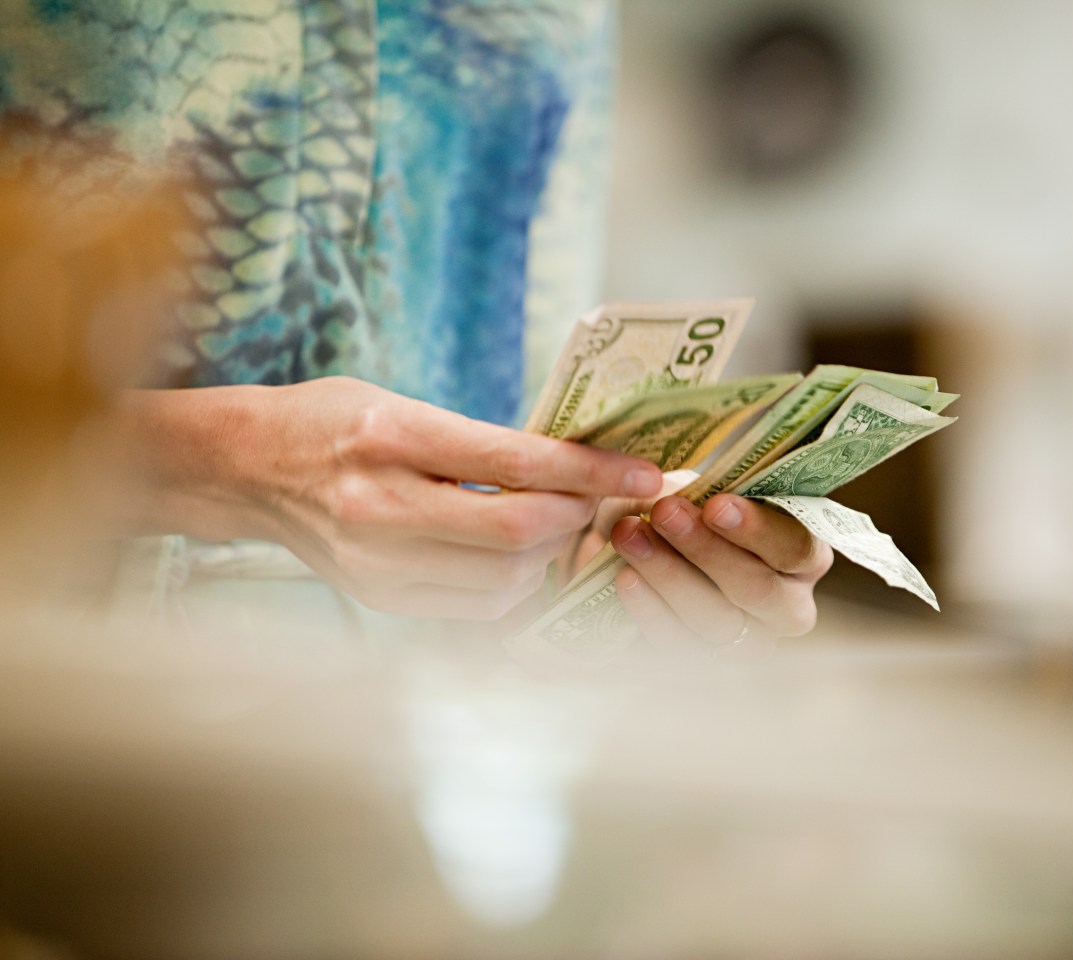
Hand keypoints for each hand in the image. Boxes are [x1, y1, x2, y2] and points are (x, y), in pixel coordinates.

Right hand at [121, 377, 661, 620]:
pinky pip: (475, 608)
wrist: (247, 469)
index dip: (592, 471)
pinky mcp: (379, 598)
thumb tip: (572, 470)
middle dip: (576, 516)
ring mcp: (377, 562)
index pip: (516, 462)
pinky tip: (515, 555)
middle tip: (597, 496)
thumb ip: (480, 440)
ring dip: (550, 554)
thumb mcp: (404, 404)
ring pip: (504, 580)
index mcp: (392, 436)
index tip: (647, 471)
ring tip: (554, 522)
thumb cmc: (333, 421)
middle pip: (517, 534)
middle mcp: (380, 505)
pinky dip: (515, 585)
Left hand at [609, 493, 833, 655]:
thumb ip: (700, 489)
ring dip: (670, 576)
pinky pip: (679, 646)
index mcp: (805, 558)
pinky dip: (650, 611)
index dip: (757, 530)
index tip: (715, 506)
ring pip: (718, 623)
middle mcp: (788, 608)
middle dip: (707, 550)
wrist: (660, 548)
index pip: (795, 548)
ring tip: (629, 535)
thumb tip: (665, 490)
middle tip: (664, 511)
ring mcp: (749, 643)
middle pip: (758, 590)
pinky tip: (626, 577)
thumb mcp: (705, 489)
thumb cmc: (699, 510)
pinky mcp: (706, 663)